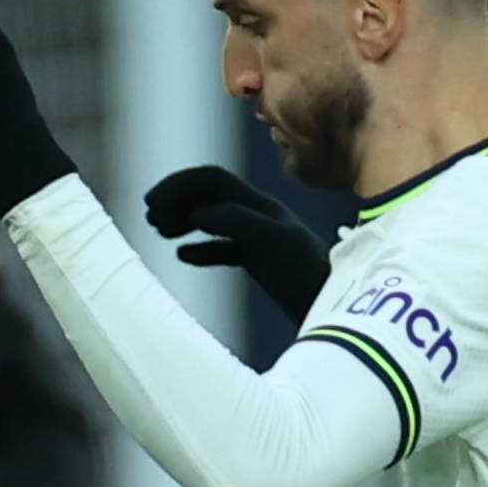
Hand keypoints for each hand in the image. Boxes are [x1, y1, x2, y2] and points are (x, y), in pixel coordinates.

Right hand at [144, 165, 333, 323]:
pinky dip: (201, 248)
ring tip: (160, 232)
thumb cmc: (308, 276)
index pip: (212, 179)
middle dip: (178, 199)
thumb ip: (237, 223)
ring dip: (184, 220)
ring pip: (214, 218)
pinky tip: (183, 257)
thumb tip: (198, 213)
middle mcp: (260, 217)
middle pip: (210, 194)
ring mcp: (260, 239)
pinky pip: (226, 249)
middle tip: (150, 217)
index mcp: (260, 207)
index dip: (180, 185)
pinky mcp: (263, 262)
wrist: (337, 307)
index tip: (151, 203)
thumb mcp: (274, 245)